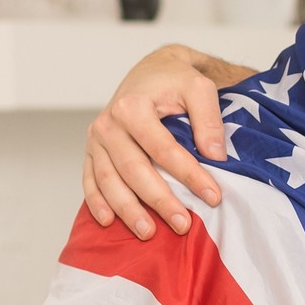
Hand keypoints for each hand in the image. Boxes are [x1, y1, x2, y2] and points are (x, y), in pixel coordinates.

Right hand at [83, 45, 235, 238]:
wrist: (151, 72)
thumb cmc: (175, 81)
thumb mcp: (200, 88)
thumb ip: (208, 119)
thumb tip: (215, 156)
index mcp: (132, 106)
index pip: (163, 148)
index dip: (188, 174)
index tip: (213, 196)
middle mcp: (108, 123)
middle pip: (134, 170)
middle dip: (158, 200)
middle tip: (182, 224)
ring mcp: (96, 139)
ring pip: (108, 180)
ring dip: (127, 210)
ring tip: (149, 232)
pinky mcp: (91, 150)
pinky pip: (90, 180)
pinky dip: (97, 202)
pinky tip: (109, 222)